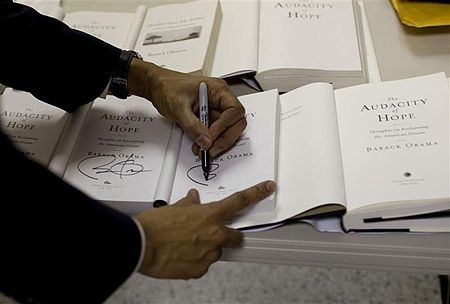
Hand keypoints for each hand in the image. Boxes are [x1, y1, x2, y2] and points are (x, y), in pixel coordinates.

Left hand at [127, 59, 245, 157]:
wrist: (156, 87)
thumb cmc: (167, 87)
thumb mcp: (178, 106)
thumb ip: (192, 125)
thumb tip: (205, 140)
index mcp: (219, 90)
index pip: (234, 110)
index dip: (225, 125)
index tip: (211, 135)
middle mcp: (220, 100)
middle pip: (235, 123)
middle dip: (225, 138)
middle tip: (212, 149)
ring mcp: (215, 110)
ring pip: (226, 131)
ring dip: (216, 143)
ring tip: (203, 150)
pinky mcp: (208, 119)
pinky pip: (214, 133)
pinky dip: (209, 142)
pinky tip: (200, 146)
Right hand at [135, 180, 275, 278]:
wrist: (140, 246)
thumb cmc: (154, 226)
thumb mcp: (173, 208)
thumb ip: (189, 204)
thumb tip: (192, 200)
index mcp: (209, 215)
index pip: (239, 200)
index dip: (257, 193)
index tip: (267, 188)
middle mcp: (213, 235)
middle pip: (235, 236)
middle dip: (228, 235)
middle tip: (211, 234)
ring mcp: (208, 254)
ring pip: (216, 251)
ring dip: (206, 248)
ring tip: (185, 245)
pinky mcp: (199, 270)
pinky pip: (203, 265)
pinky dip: (195, 260)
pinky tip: (180, 255)